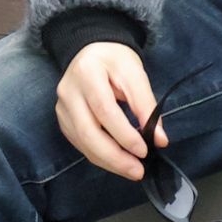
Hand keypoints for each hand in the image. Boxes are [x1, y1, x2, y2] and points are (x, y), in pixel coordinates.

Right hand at [55, 43, 169, 178]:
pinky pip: (80, 143)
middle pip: (88, 132)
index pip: (104, 110)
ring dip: (108, 162)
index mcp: (87, 73)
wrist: (91, 51)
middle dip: (114, 157)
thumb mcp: (135, 74)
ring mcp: (62, 108)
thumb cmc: (115, 61)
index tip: (144, 149)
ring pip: (82, 143)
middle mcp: (68, 92)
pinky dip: (99, 156)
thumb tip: (159, 139)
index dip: (123, 134)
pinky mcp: (63, 120)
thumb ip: (146, 105)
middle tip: (137, 171)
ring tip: (131, 170)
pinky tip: (117, 162)